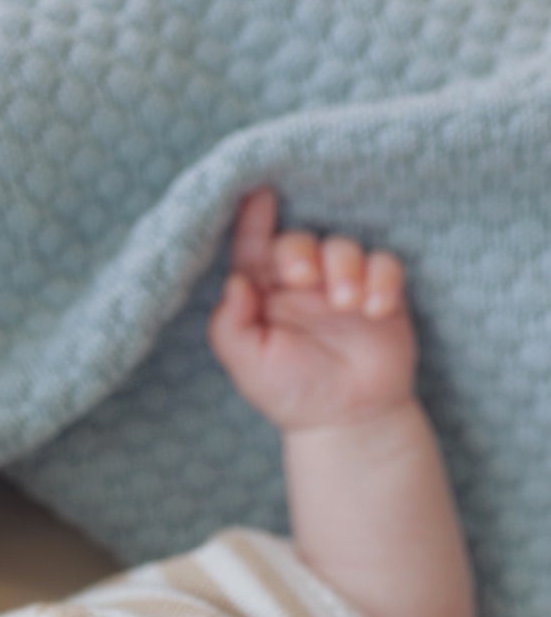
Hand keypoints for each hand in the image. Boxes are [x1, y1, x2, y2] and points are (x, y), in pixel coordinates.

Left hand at [208, 186, 415, 431]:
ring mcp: (341, 284)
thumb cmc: (290, 391)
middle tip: (304, 277)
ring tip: (345, 303)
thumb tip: (235, 282)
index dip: (254, 220)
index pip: (254, 248)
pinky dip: (382, 279)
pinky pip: (385, 265)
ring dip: (344, 266)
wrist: (346, 422)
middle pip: (298, 241)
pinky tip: (375, 308)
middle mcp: (301, 283)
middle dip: (300, 250)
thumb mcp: (249, 365)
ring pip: (343, 247)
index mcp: (263, 293)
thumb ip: (231, 326)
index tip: (259, 195)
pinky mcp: (380, 292)